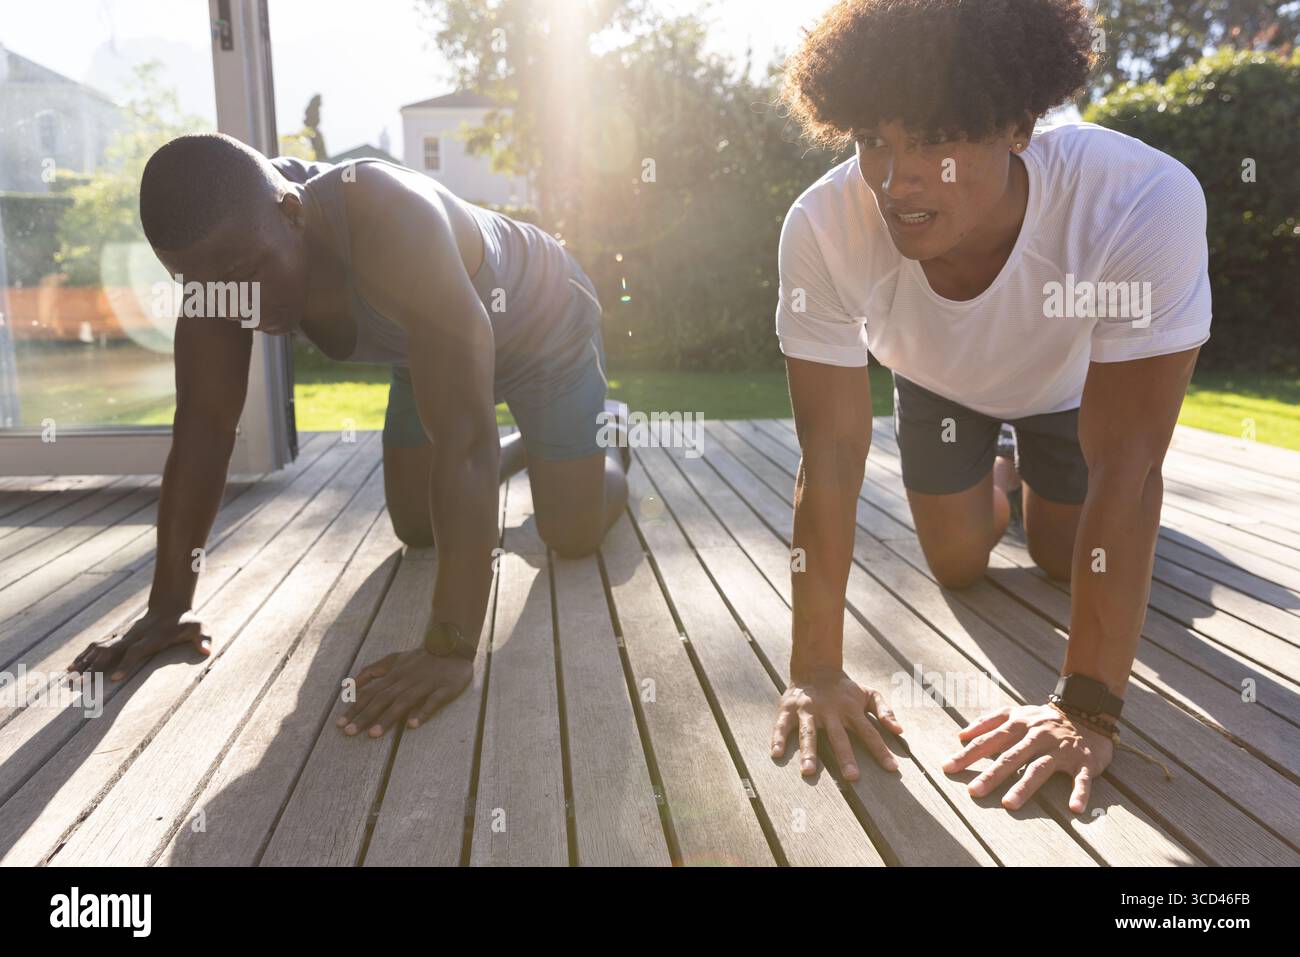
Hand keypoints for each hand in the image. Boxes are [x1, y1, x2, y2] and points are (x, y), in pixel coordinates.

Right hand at [67, 608, 208, 681]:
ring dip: (84, 662)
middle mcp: (133, 637)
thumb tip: (207, 650)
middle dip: (94, 667)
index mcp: (151, 638)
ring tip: (68, 677)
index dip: (126, 664)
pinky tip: (71, 667)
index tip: (115, 678)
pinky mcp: (118, 637)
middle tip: (79, 683)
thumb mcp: (200, 628)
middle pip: (110, 652)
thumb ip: (203, 638)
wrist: (171, 606)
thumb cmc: (187, 621)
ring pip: (99, 648)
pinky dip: (84, 656)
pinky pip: (97, 646)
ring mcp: (123, 636)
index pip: (136, 652)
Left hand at [337, 648, 472, 738]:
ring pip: (404, 701)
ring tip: (374, 734)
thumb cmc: (421, 657)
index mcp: (394, 674)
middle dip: (365, 716)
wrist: (453, 646)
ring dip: (388, 717)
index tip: (340, 724)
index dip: (355, 708)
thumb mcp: (395, 658)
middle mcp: (407, 680)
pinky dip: (423, 712)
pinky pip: (432, 701)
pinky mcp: (444, 688)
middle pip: (383, 699)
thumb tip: (352, 684)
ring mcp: (425, 684)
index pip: (371, 693)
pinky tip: (412, 725)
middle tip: (350, 733)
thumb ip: (374, 669)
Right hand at [770, 667, 903, 779]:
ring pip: (808, 733)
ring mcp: (807, 711)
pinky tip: (776, 753)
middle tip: (852, 777)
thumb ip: (884, 711)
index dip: (881, 750)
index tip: (892, 769)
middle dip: (845, 756)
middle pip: (838, 736)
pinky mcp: (789, 710)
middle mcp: (829, 711)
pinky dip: (778, 738)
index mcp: (850, 709)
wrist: (815, 668)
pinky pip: (782, 726)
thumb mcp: (869, 694)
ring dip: (809, 752)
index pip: (869, 732)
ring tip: (808, 772)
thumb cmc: (845, 689)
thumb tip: (900, 730)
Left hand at [943, 704, 1113, 812]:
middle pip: (1012, 756)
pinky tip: (1074, 808)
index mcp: (1020, 725)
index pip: (989, 741)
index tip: (948, 768)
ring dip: (1025, 786)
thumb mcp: (1015, 713)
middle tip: (974, 792)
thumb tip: (960, 736)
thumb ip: (987, 723)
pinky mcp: (1084, 761)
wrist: (1087, 713)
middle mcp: (1038, 736)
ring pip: (1040, 768)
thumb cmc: (1042, 719)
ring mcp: (1061, 749)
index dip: (968, 755)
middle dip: (992, 774)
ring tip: (1009, 804)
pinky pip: (1082, 778)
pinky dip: (1080, 792)